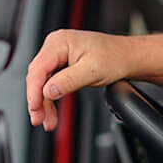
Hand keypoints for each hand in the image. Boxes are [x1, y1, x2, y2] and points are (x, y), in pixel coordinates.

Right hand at [24, 30, 162, 131]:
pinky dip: (51, 98)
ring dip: (44, 103)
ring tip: (47, 121)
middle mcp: (56, 45)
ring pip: (43, 82)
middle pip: (38, 77)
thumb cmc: (115, 57)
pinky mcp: (62, 63)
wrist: (128, 57)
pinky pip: (51, 82)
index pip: (38, 69)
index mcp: (60, 42)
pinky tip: (52, 111)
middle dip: (38, 101)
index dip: (34, 91)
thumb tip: (48, 91)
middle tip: (39, 120)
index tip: (35, 109)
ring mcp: (58, 54)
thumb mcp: (92, 71)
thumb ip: (68, 80)